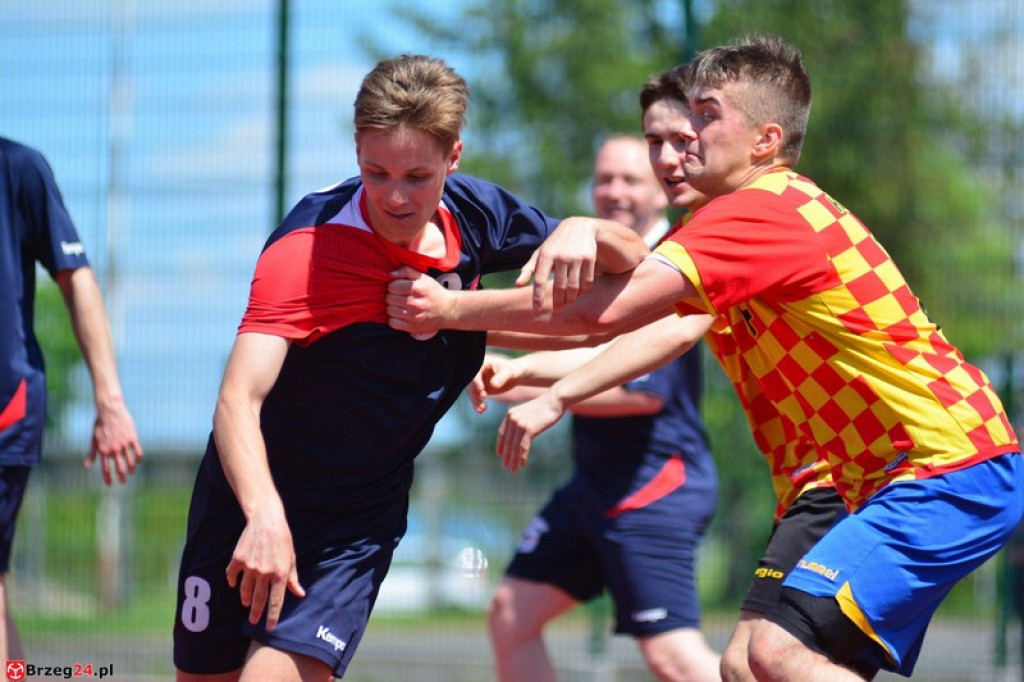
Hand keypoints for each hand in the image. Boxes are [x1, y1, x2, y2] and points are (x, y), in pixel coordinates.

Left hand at [85, 400, 141, 484]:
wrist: (110, 411)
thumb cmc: (100, 424)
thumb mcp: (94, 440)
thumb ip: (92, 454)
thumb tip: (87, 466)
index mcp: (103, 450)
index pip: (105, 468)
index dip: (108, 478)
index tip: (110, 485)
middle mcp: (114, 449)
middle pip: (119, 467)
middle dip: (121, 476)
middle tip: (123, 482)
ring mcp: (124, 444)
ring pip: (129, 461)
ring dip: (131, 469)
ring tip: (132, 473)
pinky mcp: (132, 438)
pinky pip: (137, 451)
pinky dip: (138, 458)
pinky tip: (138, 461)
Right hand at [225, 505, 305, 631]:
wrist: (266, 520)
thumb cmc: (283, 539)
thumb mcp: (292, 558)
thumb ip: (293, 579)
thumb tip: (300, 594)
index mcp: (280, 573)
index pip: (276, 601)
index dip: (272, 616)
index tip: (269, 628)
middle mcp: (265, 573)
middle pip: (259, 599)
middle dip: (256, 613)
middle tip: (254, 621)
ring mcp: (250, 567)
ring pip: (245, 590)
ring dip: (245, 599)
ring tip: (246, 603)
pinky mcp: (238, 559)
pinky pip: (232, 576)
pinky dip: (232, 582)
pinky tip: (234, 585)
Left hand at [387, 267, 453, 337]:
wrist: (448, 310)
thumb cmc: (433, 292)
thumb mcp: (424, 277)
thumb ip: (407, 271)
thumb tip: (390, 274)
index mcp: (417, 289)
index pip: (392, 286)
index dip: (394, 286)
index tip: (399, 288)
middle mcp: (414, 303)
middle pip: (389, 298)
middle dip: (393, 296)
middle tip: (400, 297)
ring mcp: (413, 317)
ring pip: (389, 310)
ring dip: (393, 307)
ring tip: (401, 306)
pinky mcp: (412, 327)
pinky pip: (393, 323)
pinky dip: (394, 319)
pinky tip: (401, 315)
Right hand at [466, 353, 519, 412]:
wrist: (515, 377)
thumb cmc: (513, 370)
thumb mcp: (509, 372)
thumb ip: (501, 377)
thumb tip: (493, 385)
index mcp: (482, 364)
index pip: (475, 373)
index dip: (476, 381)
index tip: (481, 389)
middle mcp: (477, 373)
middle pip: (470, 383)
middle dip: (474, 392)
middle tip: (482, 398)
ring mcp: (477, 382)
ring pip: (472, 392)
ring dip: (476, 401)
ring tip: (482, 408)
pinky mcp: (479, 391)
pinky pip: (476, 398)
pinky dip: (477, 404)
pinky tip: (481, 410)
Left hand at [496, 391, 565, 471]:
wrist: (554, 401)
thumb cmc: (543, 407)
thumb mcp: (527, 412)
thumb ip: (520, 421)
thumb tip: (518, 433)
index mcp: (510, 414)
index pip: (502, 433)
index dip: (500, 445)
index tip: (500, 454)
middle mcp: (512, 419)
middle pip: (507, 442)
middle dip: (507, 455)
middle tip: (506, 466)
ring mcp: (520, 424)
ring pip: (514, 446)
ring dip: (514, 459)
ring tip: (514, 469)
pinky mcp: (529, 429)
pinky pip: (523, 446)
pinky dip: (522, 456)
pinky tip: (522, 464)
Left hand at [516, 217, 598, 311]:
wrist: (579, 227)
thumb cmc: (555, 244)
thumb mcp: (540, 253)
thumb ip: (528, 269)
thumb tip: (517, 285)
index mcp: (546, 255)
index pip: (540, 280)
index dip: (538, 296)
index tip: (537, 309)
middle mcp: (561, 256)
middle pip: (559, 286)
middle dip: (558, 302)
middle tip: (557, 310)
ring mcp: (576, 257)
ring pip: (573, 286)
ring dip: (570, 298)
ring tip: (567, 303)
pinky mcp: (589, 258)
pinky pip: (587, 281)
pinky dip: (583, 291)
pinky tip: (578, 294)